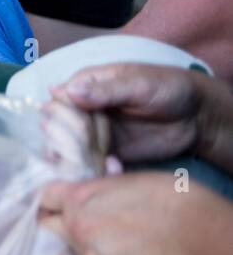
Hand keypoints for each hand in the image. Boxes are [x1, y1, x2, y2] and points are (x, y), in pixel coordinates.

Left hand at [38, 172, 202, 254]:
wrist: (193, 231)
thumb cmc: (164, 196)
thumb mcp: (122, 180)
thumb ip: (97, 188)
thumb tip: (96, 184)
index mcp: (76, 200)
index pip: (44, 199)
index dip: (52, 202)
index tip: (58, 206)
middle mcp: (74, 230)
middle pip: (51, 229)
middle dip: (65, 227)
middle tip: (90, 228)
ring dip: (90, 254)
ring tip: (120, 250)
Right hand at [50, 63, 226, 163]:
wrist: (197, 117)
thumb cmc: (168, 89)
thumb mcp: (139, 85)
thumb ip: (106, 90)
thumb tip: (69, 91)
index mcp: (86, 84)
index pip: (58, 101)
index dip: (64, 116)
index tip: (82, 128)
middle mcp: (83, 109)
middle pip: (57, 126)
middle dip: (69, 140)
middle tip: (91, 149)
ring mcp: (92, 132)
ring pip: (67, 147)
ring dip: (77, 158)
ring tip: (100, 163)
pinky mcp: (105, 153)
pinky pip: (87, 163)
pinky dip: (94, 170)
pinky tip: (114, 168)